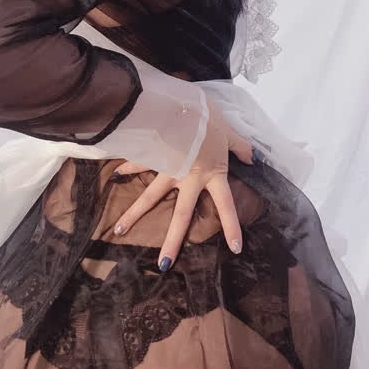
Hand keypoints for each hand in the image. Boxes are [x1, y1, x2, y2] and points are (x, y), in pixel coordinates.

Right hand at [112, 99, 253, 271]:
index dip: (231, 227)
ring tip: (119, 230)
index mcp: (212, 174)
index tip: (236, 249)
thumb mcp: (229, 131)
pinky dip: (128, 166)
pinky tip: (116, 174)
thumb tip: (252, 157)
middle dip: (172, 242)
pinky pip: (140, 163)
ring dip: (134, 214)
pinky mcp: (155, 156)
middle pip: (180, 216)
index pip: (226, 206)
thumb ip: (240, 146)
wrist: (183, 103)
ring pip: (150, 197)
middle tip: (163, 265)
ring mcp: (168, 169)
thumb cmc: (209, 118)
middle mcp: (188, 179)